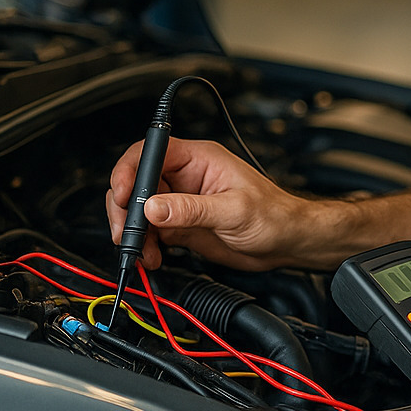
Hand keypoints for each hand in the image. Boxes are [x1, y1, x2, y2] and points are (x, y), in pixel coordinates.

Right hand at [106, 137, 335, 270]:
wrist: (288, 242)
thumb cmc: (274, 215)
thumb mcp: (233, 211)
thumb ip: (191, 209)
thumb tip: (152, 207)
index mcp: (198, 159)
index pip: (150, 152)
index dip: (129, 171)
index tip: (122, 196)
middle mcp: (185, 177)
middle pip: (136, 182)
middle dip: (125, 208)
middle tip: (127, 234)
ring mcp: (181, 201)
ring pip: (139, 210)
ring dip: (134, 232)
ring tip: (143, 254)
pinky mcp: (181, 225)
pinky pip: (150, 231)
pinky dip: (144, 245)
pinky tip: (152, 258)